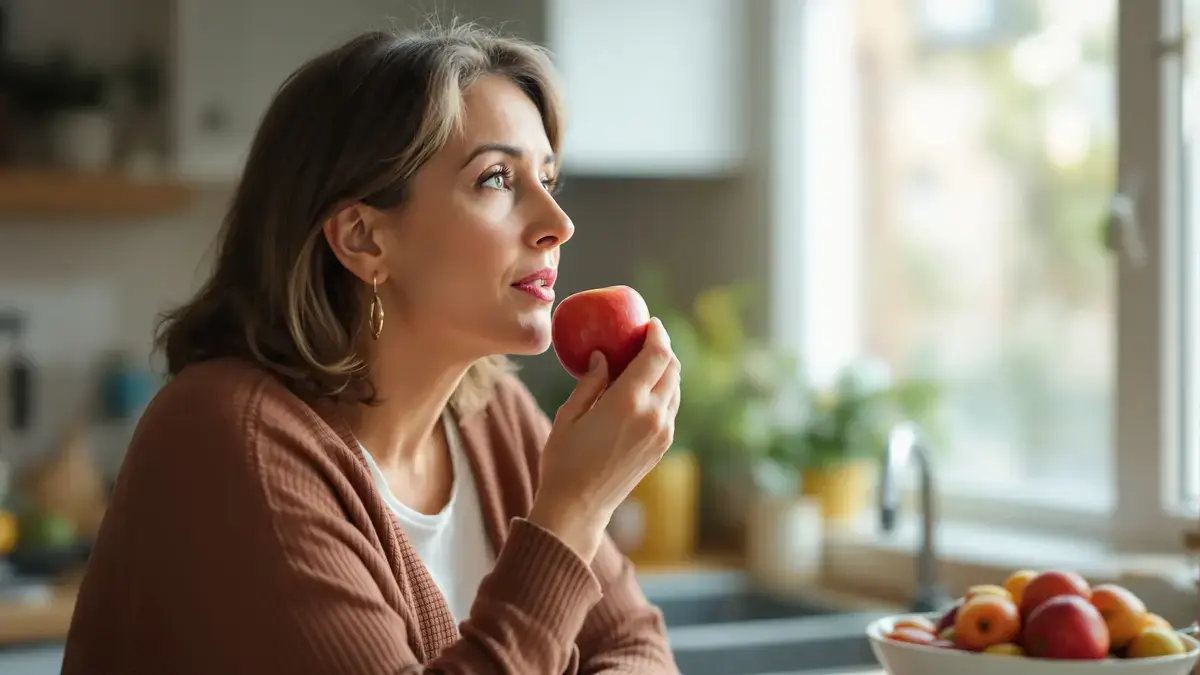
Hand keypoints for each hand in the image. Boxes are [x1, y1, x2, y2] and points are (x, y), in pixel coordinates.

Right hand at [529, 318, 680, 560]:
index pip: (657, 355)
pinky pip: (671, 409)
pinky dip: (663, 392)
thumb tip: (601, 357)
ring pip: (675, 389)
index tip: (649, 323)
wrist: (579, 508)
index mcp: (628, 402)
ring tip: (644, 363)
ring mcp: (662, 433)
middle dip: (663, 349)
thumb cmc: (564, 460)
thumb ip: (590, 382)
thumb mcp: (568, 415)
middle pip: (673, 369)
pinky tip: (644, 391)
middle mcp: (653, 415)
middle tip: (647, 339)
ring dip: (665, 371)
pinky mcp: (662, 447)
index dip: (657, 334)